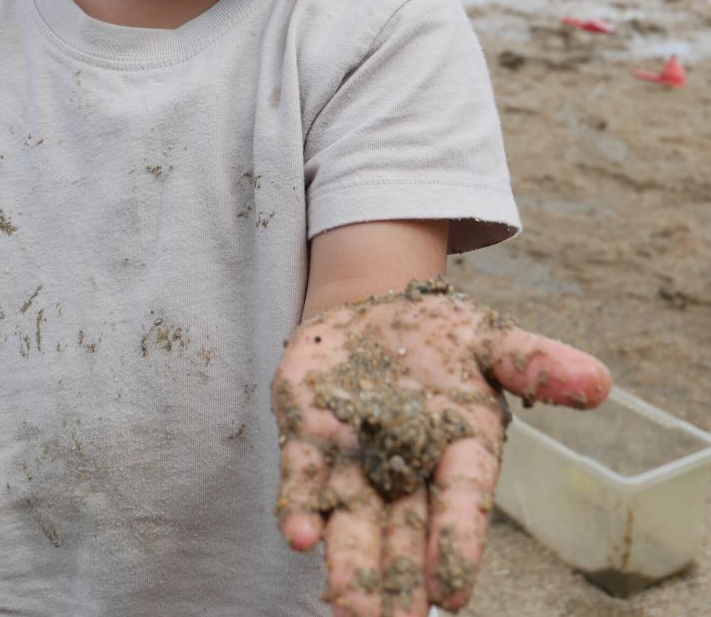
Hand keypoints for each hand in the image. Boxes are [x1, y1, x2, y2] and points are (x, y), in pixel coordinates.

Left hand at [271, 278, 609, 615]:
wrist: (372, 311)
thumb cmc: (439, 335)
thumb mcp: (487, 338)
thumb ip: (533, 362)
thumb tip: (600, 382)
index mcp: (459, 449)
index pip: (461, 501)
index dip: (457, 543)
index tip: (451, 592)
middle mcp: (406, 468)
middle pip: (403, 532)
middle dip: (397, 579)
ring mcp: (353, 457)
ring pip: (351, 520)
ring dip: (348, 563)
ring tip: (347, 609)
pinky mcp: (307, 437)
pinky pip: (302, 478)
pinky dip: (299, 505)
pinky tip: (297, 534)